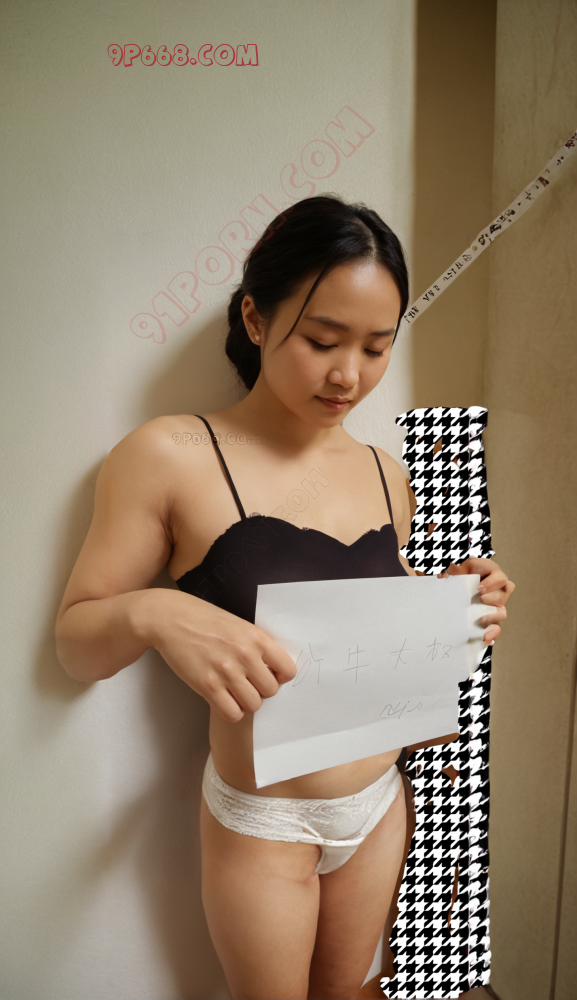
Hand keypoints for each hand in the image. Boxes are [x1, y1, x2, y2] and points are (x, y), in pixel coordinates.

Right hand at [147, 590, 296, 722]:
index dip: (280, 676)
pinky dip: (230, 710)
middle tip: (249, 683)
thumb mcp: (238, 625)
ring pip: (253, 705)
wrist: (171, 618)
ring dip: (246, 701)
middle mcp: (245, 655)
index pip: (288, 670)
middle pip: (271, 691)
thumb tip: (274, 668)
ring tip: (235, 691)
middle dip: (261, 690)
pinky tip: (223, 698)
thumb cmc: (204, 620)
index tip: (269, 674)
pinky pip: (232, 713)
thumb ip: (257, 645)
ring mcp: (226, 671)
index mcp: (256, 638)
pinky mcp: (207, 686)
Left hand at [437, 557, 514, 645]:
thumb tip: (443, 576)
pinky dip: (492, 634)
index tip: (480, 587)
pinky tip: (485, 638)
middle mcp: (496, 591)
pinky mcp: (490, 619)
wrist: (454, 589)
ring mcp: (494, 606)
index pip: (500, 577)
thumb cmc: (459, 576)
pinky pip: (496, 628)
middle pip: (504, 595)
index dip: (493, 582)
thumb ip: (452, 571)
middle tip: (481, 599)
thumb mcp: (456, 569)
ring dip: (493, 617)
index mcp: (490, 575)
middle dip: (493, 598)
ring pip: (502, 612)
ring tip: (482, 620)